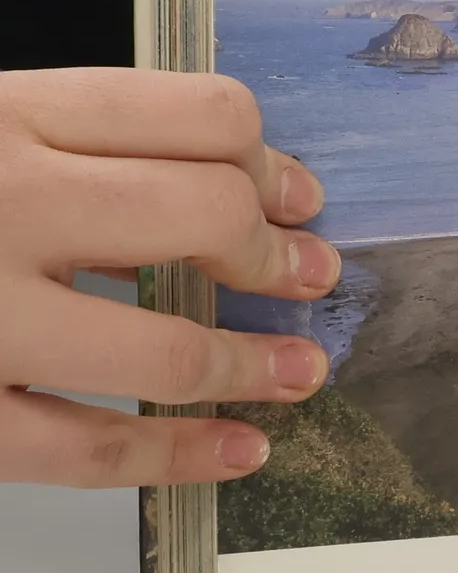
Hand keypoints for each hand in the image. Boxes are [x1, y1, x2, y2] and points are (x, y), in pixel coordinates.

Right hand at [0, 69, 337, 487]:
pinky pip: (89, 449)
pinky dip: (179, 456)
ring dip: (256, 367)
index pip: (197, 116)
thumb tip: (228, 187)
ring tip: (301, 373)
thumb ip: (68, 149)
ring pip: (168, 348)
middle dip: (275, 255)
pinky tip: (237, 452)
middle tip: (312, 279)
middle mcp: (3, 203)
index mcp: (7, 116)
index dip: (270, 163)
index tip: (299, 200)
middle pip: (204, 212)